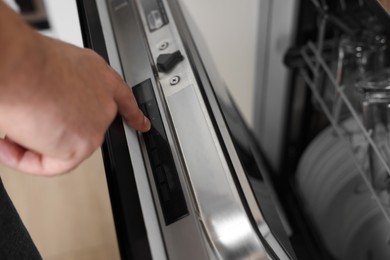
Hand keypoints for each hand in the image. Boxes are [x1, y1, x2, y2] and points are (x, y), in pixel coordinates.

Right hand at [0, 31, 149, 175]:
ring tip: (14, 120)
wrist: (19, 67)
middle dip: (52, 129)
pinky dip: (26, 159)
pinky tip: (10, 144)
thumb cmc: (26, 61)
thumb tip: (51, 103)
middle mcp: (104, 101)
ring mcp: (97, 124)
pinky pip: (53, 165)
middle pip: (84, 128)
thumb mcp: (55, 67)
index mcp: (100, 76)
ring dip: (32, 139)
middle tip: (27, 119)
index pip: (123, 99)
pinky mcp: (83, 145)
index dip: (132, 114)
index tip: (142, 124)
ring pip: (63, 146)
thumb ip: (65, 88)